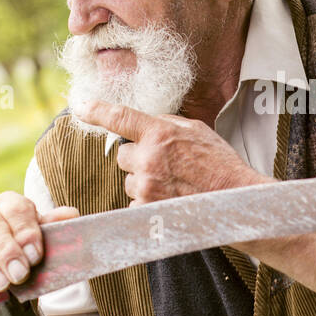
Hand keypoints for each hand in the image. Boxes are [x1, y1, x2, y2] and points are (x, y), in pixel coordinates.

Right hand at [0, 190, 79, 299]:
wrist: (2, 268)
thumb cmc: (26, 250)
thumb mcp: (43, 240)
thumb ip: (54, 228)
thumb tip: (71, 214)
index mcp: (9, 203)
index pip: (16, 210)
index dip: (25, 232)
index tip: (34, 255)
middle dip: (5, 251)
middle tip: (19, 274)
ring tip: (1, 285)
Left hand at [75, 100, 270, 205]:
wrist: (235, 199)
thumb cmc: (220, 164)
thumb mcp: (197, 130)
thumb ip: (167, 124)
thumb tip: (146, 123)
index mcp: (160, 133)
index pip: (119, 117)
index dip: (96, 111)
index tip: (80, 106)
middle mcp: (148, 158)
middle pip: (122, 154)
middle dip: (138, 157)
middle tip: (164, 163)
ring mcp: (146, 186)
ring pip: (129, 180)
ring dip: (144, 181)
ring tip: (173, 184)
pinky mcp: (147, 209)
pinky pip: (135, 202)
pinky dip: (149, 201)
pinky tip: (171, 199)